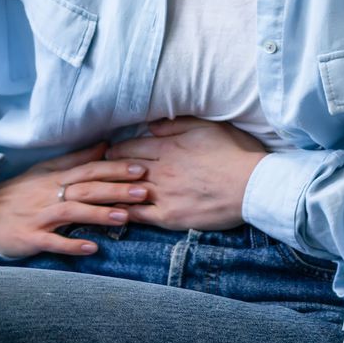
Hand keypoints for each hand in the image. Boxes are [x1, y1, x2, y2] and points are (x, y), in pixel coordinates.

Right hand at [0, 140, 153, 259]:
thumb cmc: (17, 193)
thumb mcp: (45, 170)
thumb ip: (75, 159)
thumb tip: (105, 145)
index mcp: (55, 178)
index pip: (90, 170)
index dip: (116, 169)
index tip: (142, 169)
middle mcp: (50, 195)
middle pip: (86, 189)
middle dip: (116, 190)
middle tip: (144, 191)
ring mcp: (40, 217)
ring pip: (73, 213)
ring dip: (99, 214)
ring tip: (125, 217)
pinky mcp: (30, 237)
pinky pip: (52, 242)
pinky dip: (72, 245)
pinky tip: (92, 249)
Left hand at [104, 118, 268, 231]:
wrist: (251, 185)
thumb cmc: (234, 153)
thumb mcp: (206, 127)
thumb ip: (175, 126)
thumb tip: (151, 127)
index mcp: (167, 148)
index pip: (130, 147)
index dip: (116, 150)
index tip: (107, 152)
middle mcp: (160, 170)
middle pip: (122, 169)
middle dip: (106, 170)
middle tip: (93, 171)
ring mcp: (163, 194)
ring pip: (125, 192)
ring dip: (108, 192)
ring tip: (94, 193)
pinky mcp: (169, 216)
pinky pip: (138, 215)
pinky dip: (123, 213)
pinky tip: (112, 214)